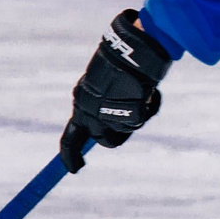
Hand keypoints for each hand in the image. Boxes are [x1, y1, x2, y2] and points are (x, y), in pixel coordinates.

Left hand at [61, 9, 170, 168]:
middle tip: (130, 114)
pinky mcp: (131, 117)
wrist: (132, 51)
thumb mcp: (100, 84)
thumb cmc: (116, 62)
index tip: (72, 168)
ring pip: (125, 131)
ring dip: (134, 117)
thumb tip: (97, 126)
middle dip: (116, 133)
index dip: (70, 155)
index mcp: (80, 106)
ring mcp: (111, 118)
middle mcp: (92, 115)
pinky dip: (149, 106)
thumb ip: (99, 103)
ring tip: (140, 92)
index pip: (70, 139)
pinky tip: (150, 90)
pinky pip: (142, 119)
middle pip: (104, 140)